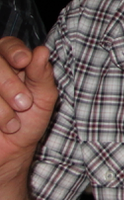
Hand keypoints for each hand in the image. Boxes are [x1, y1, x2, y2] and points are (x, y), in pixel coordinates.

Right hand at [0, 37, 56, 175]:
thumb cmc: (27, 122)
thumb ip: (42, 75)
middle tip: (24, 104)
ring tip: (12, 124)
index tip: (23, 61)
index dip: (14, 50)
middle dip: (9, 83)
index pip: (7, 44)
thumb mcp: (43, 98)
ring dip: (0, 107)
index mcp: (10, 64)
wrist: (9, 154)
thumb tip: (42, 51)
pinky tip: (0, 128)